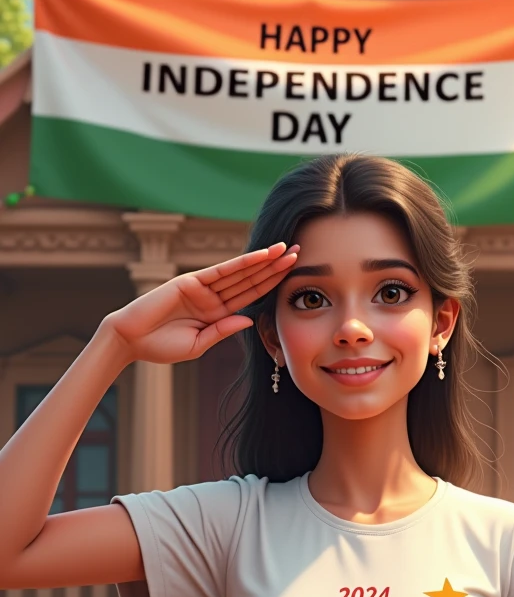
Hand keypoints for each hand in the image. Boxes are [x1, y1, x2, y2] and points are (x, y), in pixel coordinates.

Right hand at [100, 243, 297, 364]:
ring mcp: (203, 288)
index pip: (250, 296)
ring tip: (286, 250)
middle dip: (275, 267)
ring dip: (264, 261)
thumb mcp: (198, 345)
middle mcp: (213, 298)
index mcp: (217, 314)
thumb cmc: (160, 347)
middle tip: (300, 253)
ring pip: (240, 273)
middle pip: (251, 280)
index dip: (272, 285)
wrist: (130, 340)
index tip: (293, 275)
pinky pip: (221, 271)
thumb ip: (223, 331)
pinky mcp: (190, 281)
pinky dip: (241, 263)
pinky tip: (260, 256)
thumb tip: (250, 320)